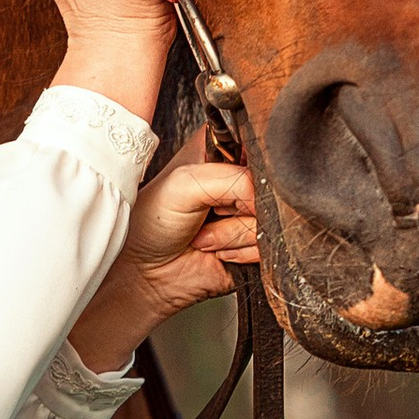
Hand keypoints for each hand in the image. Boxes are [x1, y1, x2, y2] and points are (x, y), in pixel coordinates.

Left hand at [69, 135, 262, 373]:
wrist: (146, 273)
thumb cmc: (152, 222)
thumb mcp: (185, 183)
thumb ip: (234, 179)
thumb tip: (264, 196)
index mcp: (221, 150)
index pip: (259, 145)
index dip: (250, 166)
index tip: (225, 182)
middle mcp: (239, 179)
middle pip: (272, 185)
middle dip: (239, 205)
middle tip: (210, 212)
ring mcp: (250, 212)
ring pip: (270, 219)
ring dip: (233, 234)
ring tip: (205, 236)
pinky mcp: (256, 244)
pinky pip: (269, 246)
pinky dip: (242, 252)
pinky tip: (218, 251)